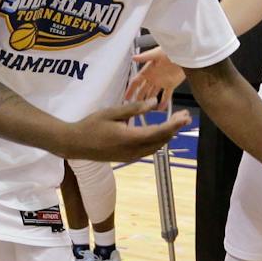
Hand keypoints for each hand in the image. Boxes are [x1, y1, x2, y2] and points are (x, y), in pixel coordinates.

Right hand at [63, 102, 188, 163]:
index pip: (158, 132)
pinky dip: (158, 141)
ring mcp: (130, 156)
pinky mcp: (127, 157)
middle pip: (161, 141)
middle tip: (185, 116)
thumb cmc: (91, 125)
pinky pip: (148, 150)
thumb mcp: (112, 112)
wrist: (76, 144)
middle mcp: (133, 150)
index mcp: (130, 138)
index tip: (184, 116)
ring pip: (156, 147)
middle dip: (175, 129)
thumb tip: (155, 102)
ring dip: (168, 135)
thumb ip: (134, 109)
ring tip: (177, 123)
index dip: (174, 125)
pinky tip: (160, 132)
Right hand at [125, 47, 185, 109]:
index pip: (136, 81)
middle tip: (135, 107)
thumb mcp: (156, 53)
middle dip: (138, 98)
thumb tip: (133, 58)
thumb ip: (145, 57)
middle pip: (143, 90)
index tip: (126, 97)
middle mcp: (153, 77)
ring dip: (149, 101)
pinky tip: (160, 108)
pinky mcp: (171, 84)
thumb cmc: (170, 50)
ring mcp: (161, 81)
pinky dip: (163, 102)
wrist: (184, 54)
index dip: (131, 89)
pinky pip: (166, 95)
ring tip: (145, 110)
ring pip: (152, 93)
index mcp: (148, 70)